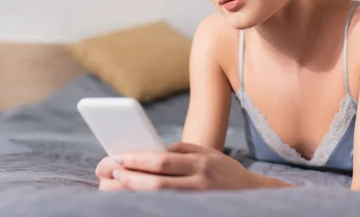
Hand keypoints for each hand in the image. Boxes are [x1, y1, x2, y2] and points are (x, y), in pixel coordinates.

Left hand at [95, 142, 288, 190]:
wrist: (253, 194)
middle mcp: (200, 182)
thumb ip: (181, 150)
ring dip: (131, 192)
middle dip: (128, 178)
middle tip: (106, 173)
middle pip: (157, 183)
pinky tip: (131, 200)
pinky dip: (146, 203)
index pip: (163, 160)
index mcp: (201, 161)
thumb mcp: (207, 153)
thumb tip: (149, 153)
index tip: (116, 157)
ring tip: (110, 187)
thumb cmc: (224, 171)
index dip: (137, 160)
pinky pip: (167, 207)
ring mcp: (199, 199)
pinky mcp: (197, 210)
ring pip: (159, 199)